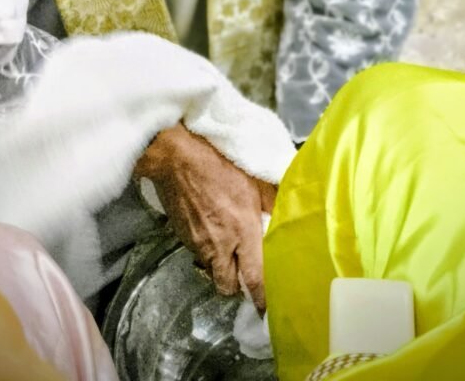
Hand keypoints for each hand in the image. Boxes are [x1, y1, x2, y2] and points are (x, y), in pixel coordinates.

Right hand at [133, 123, 275, 311]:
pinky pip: (197, 254)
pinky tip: (210, 232)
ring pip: (211, 271)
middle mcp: (220, 244)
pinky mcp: (182, 237)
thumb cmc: (220, 163)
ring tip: (228, 251)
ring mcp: (198, 243)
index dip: (261, 297)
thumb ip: (272, 200)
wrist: (176, 157)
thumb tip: (287, 213)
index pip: (253, 277)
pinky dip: (206, 251)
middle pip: (227, 286)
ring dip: (220, 268)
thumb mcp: (254, 178)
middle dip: (236, 286)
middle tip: (244, 273)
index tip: (266, 307)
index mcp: (242, 230)